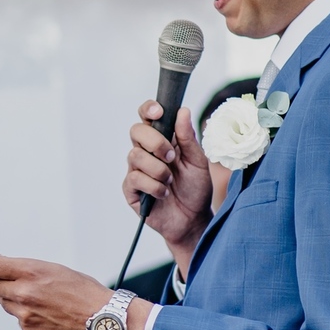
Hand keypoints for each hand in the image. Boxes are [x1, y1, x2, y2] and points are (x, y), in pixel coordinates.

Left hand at [0, 254, 149, 329]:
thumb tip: (0, 265)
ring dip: (14, 300)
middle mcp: (23, 294)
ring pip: (6, 305)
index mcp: (30, 273)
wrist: (102, 319)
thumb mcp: (53, 268)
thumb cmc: (83, 291)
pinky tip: (46, 313)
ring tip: (39, 298)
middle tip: (7, 279)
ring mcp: (25, 316)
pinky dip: (26, 316)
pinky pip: (19, 321)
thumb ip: (24, 268)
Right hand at [124, 103, 213, 268]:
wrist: (193, 220)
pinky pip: (135, 179)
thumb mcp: (198, 162)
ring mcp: (136, 170)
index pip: (147, 117)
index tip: (159, 112)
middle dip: (155, 142)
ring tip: (171, 181)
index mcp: (162, 140)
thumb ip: (188, 138)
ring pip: (135, 156)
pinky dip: (154, 186)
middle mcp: (146, 152)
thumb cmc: (195, 189)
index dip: (148, 110)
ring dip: (158, 169)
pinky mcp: (131, 189)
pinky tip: (164, 194)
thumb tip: (183, 111)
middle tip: (171, 156)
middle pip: (136, 131)